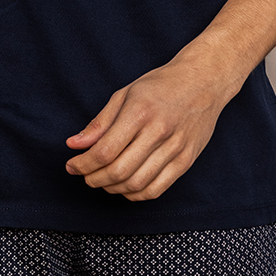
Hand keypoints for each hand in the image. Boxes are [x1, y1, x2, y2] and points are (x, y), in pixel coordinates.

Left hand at [64, 53, 239, 200]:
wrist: (204, 80)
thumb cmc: (161, 84)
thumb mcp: (125, 94)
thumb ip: (100, 123)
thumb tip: (74, 145)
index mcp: (140, 111)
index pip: (105, 150)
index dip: (83, 164)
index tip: (71, 166)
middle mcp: (159, 131)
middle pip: (119, 170)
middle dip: (94, 179)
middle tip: (85, 176)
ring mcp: (176, 148)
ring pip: (137, 184)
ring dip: (113, 188)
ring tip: (103, 181)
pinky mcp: (187, 161)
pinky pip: (157, 189)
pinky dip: (136, 194)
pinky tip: (125, 187)